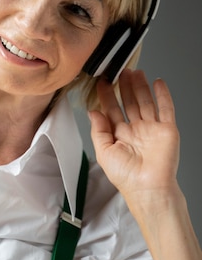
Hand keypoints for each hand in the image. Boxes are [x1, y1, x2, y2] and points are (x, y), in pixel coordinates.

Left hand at [88, 69, 179, 212]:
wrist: (148, 188)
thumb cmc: (126, 177)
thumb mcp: (103, 152)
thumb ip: (98, 130)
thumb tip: (92, 111)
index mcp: (120, 136)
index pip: (112, 110)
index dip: (107, 95)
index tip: (101, 82)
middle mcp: (136, 130)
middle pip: (129, 102)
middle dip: (124, 86)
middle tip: (119, 71)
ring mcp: (152, 129)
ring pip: (145, 101)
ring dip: (140, 86)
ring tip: (135, 71)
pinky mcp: (167, 130)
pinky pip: (166, 108)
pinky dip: (163, 95)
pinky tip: (157, 82)